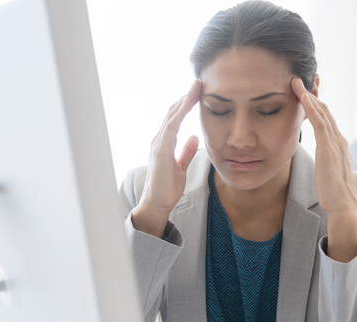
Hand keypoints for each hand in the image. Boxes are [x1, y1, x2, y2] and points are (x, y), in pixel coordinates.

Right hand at [131, 80, 202, 237]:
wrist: (157, 203)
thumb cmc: (167, 188)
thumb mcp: (181, 166)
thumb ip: (186, 151)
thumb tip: (194, 137)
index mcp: (164, 143)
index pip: (175, 118)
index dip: (186, 104)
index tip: (198, 92)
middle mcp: (159, 139)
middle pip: (173, 112)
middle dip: (186, 96)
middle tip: (199, 82)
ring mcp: (158, 143)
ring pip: (172, 115)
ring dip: (184, 99)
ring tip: (196, 86)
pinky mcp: (161, 149)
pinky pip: (171, 126)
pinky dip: (180, 113)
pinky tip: (189, 102)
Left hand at [291, 78, 356, 261]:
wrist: (344, 206)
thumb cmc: (333, 193)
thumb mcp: (327, 172)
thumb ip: (323, 161)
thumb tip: (318, 161)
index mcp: (338, 144)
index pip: (326, 118)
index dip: (315, 104)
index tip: (303, 91)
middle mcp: (339, 139)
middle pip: (325, 110)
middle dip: (312, 93)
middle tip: (299, 78)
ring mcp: (335, 142)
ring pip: (321, 112)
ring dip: (308, 94)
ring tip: (295, 81)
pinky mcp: (329, 148)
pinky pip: (319, 122)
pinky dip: (310, 107)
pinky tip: (301, 96)